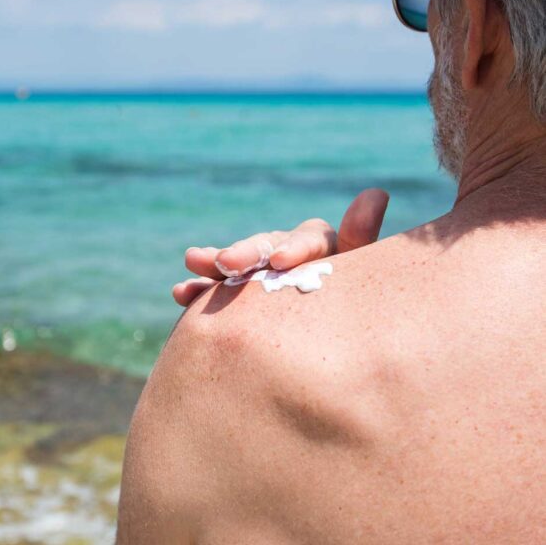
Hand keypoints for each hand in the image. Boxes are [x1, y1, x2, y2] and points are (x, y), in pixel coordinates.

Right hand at [172, 188, 389, 306]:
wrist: (324, 364)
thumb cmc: (352, 318)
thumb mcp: (357, 283)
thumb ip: (360, 241)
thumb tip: (375, 192)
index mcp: (323, 250)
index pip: (310, 239)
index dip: (295, 247)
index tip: (280, 262)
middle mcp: (288, 256)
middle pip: (266, 246)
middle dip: (246, 253)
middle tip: (225, 263)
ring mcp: (260, 276)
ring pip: (236, 265)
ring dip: (213, 262)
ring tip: (192, 261)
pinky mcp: (237, 297)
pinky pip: (216, 290)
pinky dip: (199, 290)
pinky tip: (181, 293)